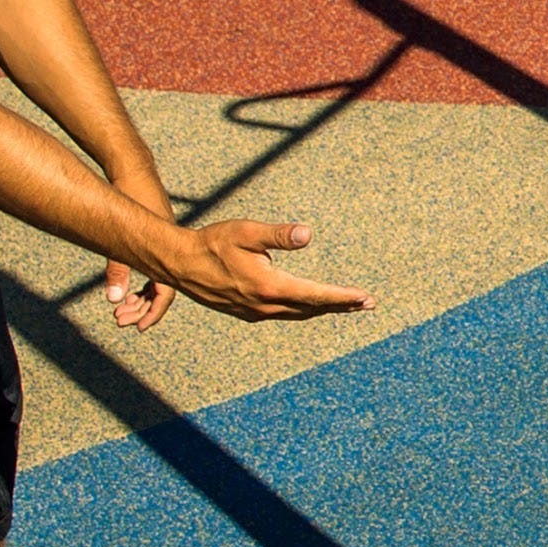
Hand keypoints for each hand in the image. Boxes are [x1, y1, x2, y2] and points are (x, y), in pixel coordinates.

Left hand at [104, 163, 176, 329]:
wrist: (135, 168)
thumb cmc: (131, 194)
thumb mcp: (123, 235)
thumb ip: (117, 269)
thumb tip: (114, 300)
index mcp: (166, 251)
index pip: (165, 294)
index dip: (153, 313)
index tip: (140, 326)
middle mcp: (169, 248)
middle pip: (161, 288)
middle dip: (142, 306)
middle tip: (122, 318)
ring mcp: (165, 240)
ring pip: (158, 276)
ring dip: (140, 293)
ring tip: (123, 305)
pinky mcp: (158, 232)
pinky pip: (155, 264)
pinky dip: (143, 276)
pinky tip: (129, 280)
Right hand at [155, 215, 370, 323]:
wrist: (180, 264)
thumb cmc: (213, 243)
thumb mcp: (247, 232)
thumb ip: (279, 235)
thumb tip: (308, 235)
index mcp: (269, 287)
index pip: (315, 295)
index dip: (342, 297)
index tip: (365, 297)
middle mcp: (265, 305)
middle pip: (312, 308)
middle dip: (341, 305)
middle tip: (367, 304)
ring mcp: (255, 312)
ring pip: (298, 314)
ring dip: (323, 309)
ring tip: (347, 305)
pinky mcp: (247, 312)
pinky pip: (284, 314)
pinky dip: (304, 310)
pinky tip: (310, 305)